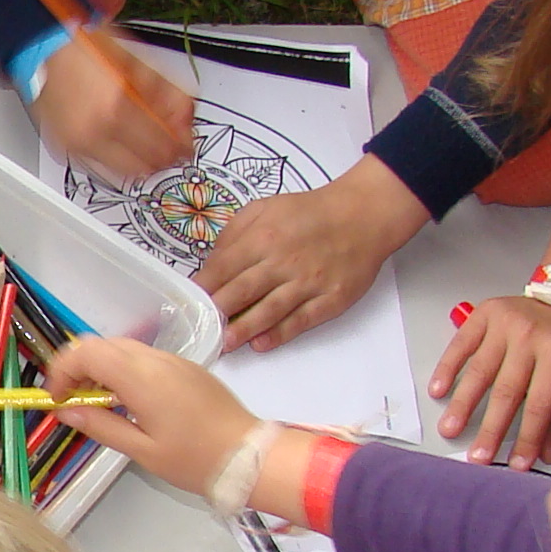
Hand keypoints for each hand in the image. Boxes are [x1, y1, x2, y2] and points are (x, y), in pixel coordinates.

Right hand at [30, 37, 192, 182]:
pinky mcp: (66, 147)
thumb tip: (184, 116)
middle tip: (172, 150)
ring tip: (149, 148)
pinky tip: (123, 144)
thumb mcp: (134, 62)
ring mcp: (77, 142)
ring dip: (141, 164)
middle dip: (163, 159)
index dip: (180, 148)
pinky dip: (117, 161)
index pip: (161, 146)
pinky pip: (101, 166)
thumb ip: (165, 92)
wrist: (44, 47)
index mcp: (116, 107)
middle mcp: (94, 130)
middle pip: (144, 165)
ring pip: (123, 172)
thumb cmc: (86, 48)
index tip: (186, 146)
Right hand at [44, 335, 272, 499]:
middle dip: (78, 367)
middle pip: (102, 344)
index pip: (87, 352)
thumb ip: (100, 425)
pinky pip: (144, 357)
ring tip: (98, 403)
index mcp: (142, 378)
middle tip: (71, 401)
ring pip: (123, 348)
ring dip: (101, 367)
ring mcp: (174, 360)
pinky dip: (124, 370)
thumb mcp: (141, 450)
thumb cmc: (195, 460)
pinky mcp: (186, 367)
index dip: (62, 370)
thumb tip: (66, 411)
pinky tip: (127, 401)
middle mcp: (156, 359)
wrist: (249, 456)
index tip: (56, 398)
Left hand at [197, 155, 427, 352]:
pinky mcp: (330, 299)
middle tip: (201, 330)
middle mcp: (283, 261)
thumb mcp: (265, 208)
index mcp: (264, 237)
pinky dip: (280, 334)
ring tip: (226, 343)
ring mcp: (308, 282)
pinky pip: (301, 320)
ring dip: (244, 329)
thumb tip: (212, 264)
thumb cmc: (310, 212)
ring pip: (269, 311)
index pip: (224, 268)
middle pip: (242, 292)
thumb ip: (235, 234)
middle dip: (218, 313)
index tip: (188, 304)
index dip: (204, 289)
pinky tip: (262, 344)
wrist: (362, 215)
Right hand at [432, 297, 550, 468]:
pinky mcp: (484, 315)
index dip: (528, 437)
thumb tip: (546, 452)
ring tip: (450, 429)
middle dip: (490, 428)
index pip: (540, 404)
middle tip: (477, 456)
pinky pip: (461, 345)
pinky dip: (447, 368)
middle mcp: (530, 337)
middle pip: (506, 391)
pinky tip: (438, 391)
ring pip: (479, 371)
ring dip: (462, 404)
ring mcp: (504, 324)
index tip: (517, 462)